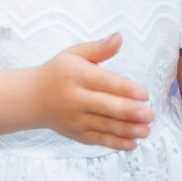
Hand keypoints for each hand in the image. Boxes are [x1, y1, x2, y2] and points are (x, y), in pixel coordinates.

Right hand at [23, 34, 152, 151]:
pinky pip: (98, 140)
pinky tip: (132, 143)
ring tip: (145, 129)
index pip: (104, 82)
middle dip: (129, 112)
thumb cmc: (58, 73)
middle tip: (149, 113)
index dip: (125, 89)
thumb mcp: (74, 54)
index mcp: (76, 76)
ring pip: (104, 126)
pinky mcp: (77, 134)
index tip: (144, 93)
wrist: (32, 98)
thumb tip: (119, 37)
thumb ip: (98, 49)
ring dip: (127, 130)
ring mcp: (76, 119)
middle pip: (106, 106)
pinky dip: (115, 143)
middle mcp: (75, 98)